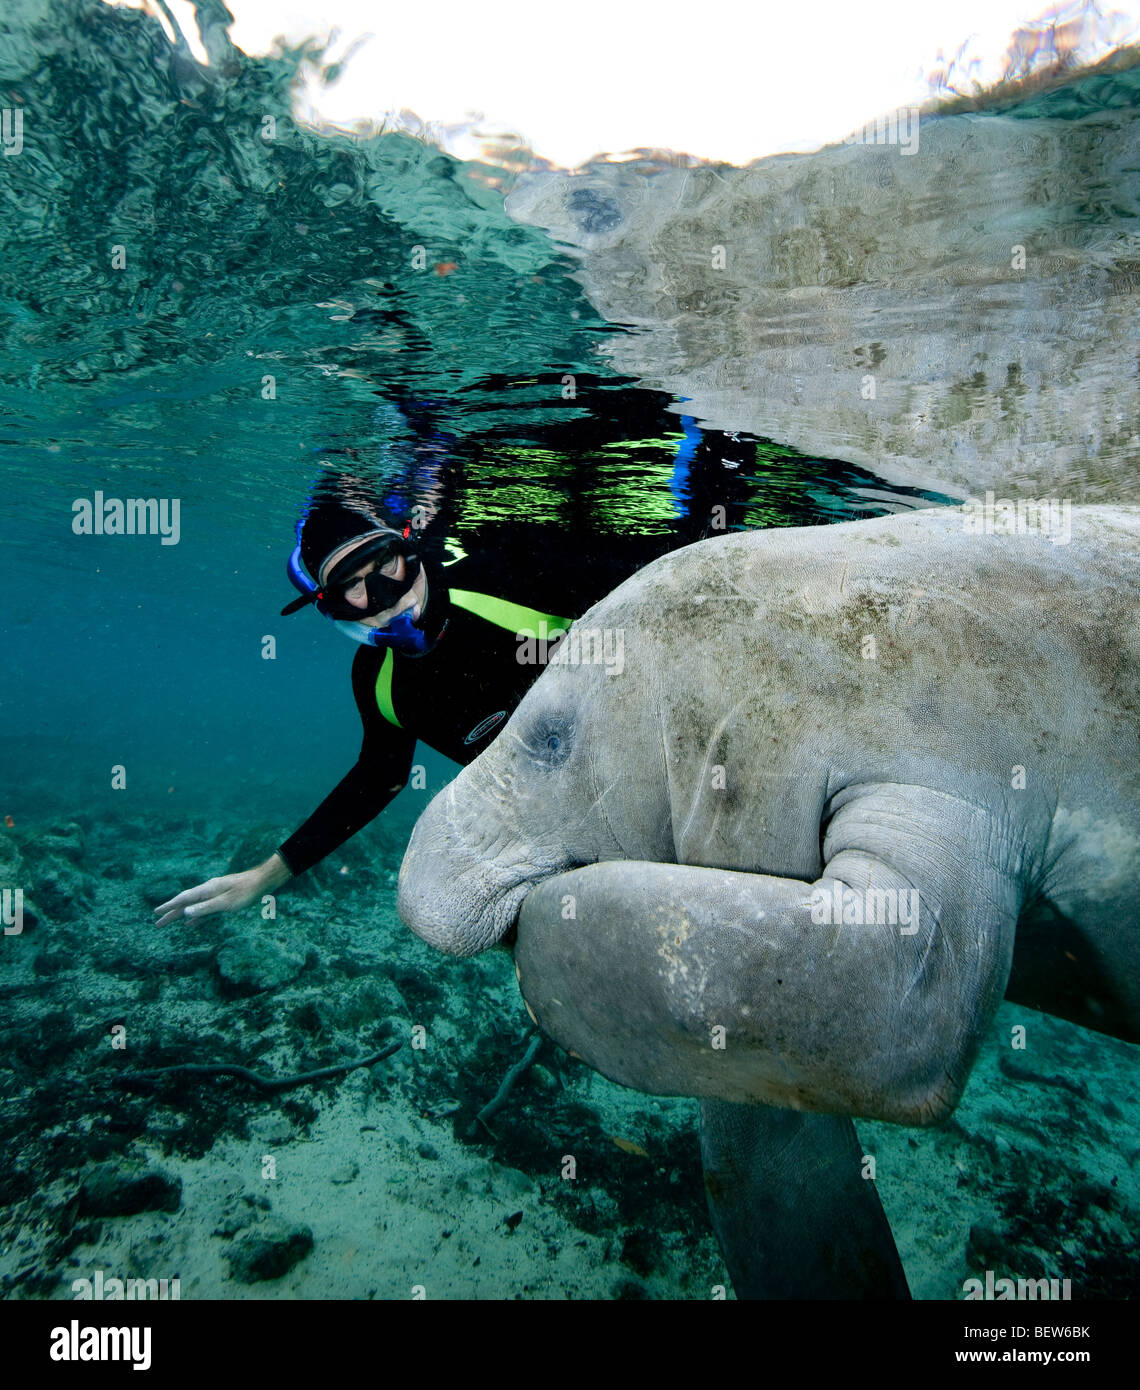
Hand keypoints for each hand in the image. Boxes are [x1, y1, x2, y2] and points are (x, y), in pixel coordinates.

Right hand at [152, 855, 289, 926]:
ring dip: (181, 915)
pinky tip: (191, 923)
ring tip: (168, 922)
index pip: (183, 899)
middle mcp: (208, 891)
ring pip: (194, 907)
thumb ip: (205, 908)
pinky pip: (204, 910)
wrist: (263, 882)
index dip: (169, 907)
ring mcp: (215, 895)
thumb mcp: (225, 903)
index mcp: (207, 890)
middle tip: (157, 924)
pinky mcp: (222, 900)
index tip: (155, 913)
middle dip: (171, 913)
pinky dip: (196, 917)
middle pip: (186, 903)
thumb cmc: (246, 892)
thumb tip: (184, 913)